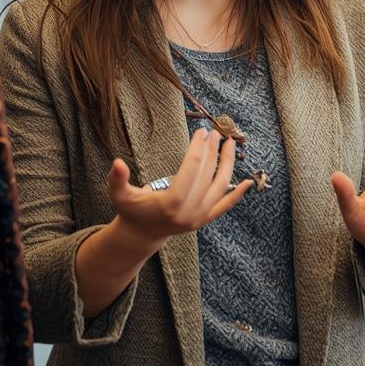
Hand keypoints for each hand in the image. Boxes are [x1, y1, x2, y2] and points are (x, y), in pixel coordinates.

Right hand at [107, 128, 253, 242]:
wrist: (142, 234)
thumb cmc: (131, 210)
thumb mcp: (119, 194)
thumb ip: (116, 179)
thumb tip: (117, 163)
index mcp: (171, 204)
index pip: (191, 170)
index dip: (198, 149)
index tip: (201, 132)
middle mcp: (189, 212)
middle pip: (207, 175)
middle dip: (212, 151)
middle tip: (214, 132)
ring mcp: (199, 217)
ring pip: (220, 187)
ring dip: (227, 164)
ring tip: (229, 144)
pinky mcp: (204, 220)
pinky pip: (225, 206)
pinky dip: (236, 195)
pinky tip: (247, 182)